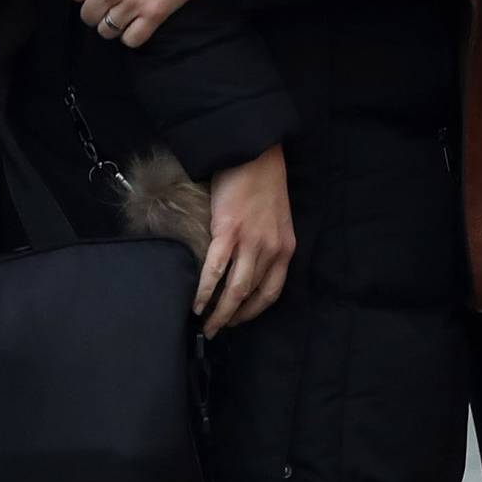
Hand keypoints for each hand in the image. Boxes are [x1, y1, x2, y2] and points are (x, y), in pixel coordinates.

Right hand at [197, 145, 294, 332]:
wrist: (256, 152)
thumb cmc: (265, 181)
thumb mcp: (277, 218)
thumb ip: (267, 243)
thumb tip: (246, 265)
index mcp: (285, 248)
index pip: (271, 292)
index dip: (253, 311)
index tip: (239, 321)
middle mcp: (270, 250)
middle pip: (250, 296)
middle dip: (232, 317)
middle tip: (216, 330)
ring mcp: (250, 242)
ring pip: (233, 290)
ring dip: (218, 312)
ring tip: (204, 323)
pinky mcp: (228, 232)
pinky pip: (214, 271)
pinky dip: (203, 291)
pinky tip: (196, 302)